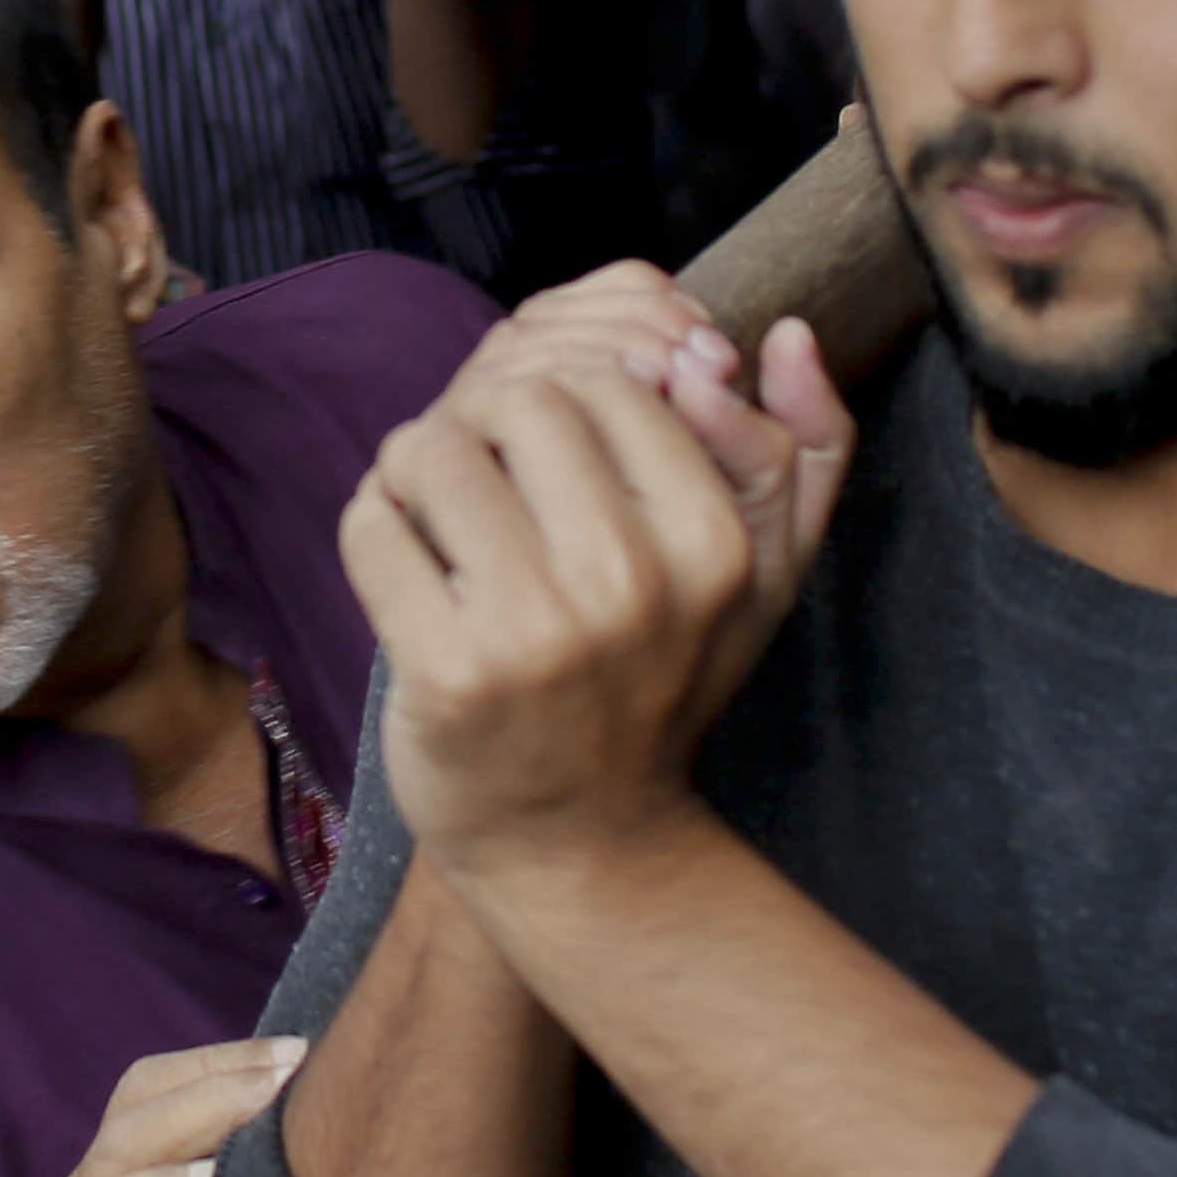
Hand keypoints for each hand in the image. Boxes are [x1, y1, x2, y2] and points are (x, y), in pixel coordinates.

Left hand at [337, 307, 856, 885]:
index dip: (561, 396)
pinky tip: (406, 569)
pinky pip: (373, 525)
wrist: (581, 842)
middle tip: (481, 476)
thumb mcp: (762, 578)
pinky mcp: (448, 673)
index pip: (610, 379)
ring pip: (431, 449)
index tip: (549, 454)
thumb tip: (793, 333)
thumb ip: (804, 452)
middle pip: (517, 401)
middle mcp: (632, 586)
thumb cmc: (663, 684)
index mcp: (713, 545)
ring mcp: (537, 633)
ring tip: (436, 515)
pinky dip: (374, 528)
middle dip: (482, 420)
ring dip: (414, 466)